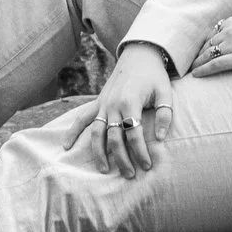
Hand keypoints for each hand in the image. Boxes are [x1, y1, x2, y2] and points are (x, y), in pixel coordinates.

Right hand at [65, 43, 171, 177]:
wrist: (138, 55)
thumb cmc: (154, 76)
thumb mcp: (165, 92)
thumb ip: (165, 114)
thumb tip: (161, 138)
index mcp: (130, 102)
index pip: (134, 133)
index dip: (140, 152)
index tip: (147, 166)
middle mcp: (113, 104)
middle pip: (114, 138)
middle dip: (121, 158)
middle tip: (130, 175)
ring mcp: (102, 104)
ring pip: (96, 133)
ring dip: (98, 153)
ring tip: (104, 170)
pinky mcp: (97, 102)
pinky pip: (82, 118)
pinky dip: (73, 132)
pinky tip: (66, 146)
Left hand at [189, 15, 231, 77]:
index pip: (211, 35)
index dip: (203, 45)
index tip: (198, 52)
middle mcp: (228, 31)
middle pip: (207, 45)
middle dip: (198, 55)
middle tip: (189, 63)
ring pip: (208, 55)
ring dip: (197, 63)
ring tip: (191, 70)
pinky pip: (215, 64)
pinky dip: (203, 69)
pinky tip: (196, 75)